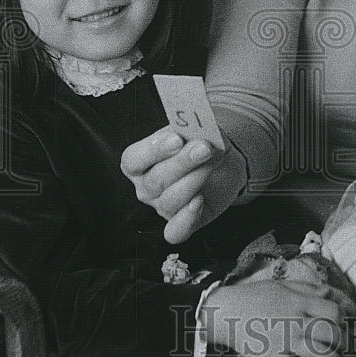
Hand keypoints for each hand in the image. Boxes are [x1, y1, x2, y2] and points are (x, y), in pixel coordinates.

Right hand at [120, 128, 236, 243]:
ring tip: (212, 163)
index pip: (133, 160)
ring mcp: (162, 207)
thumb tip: (195, 125)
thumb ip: (191, 127)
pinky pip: (176, 232)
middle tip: (203, 148)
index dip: (153, 150)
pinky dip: (187, 219)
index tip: (176, 139)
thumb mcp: (196, 129)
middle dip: (182, 163)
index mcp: (138, 162)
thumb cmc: (200, 143)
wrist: (222, 162)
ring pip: (170, 201)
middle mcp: (146, 187)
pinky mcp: (180, 223)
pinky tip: (200, 201)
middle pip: (155, 181)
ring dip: (194, 181)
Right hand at [201, 279, 350, 356]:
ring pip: (321, 354)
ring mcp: (286, 340)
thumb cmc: (253, 297)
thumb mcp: (281, 285)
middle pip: (333, 334)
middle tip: (352, 351)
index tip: (348, 327)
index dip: (345, 320)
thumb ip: (306, 288)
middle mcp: (296, 320)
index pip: (334, 311)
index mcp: (299, 302)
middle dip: (348, 345)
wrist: (225, 312)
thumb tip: (329, 292)